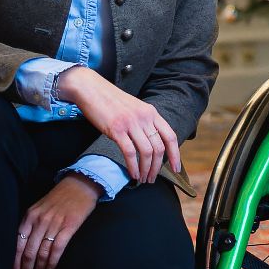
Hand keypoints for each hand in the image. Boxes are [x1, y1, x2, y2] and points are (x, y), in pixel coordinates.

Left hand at [14, 174, 100, 268]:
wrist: (80, 184)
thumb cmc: (59, 197)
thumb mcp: (40, 207)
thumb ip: (31, 224)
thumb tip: (23, 245)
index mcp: (30, 216)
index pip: (18, 243)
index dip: (15, 262)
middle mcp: (40, 220)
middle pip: (29, 251)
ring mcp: (54, 223)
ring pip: (42, 253)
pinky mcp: (69, 226)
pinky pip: (57, 248)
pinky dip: (52, 262)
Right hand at [54, 67, 180, 183]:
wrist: (92, 89)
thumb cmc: (111, 101)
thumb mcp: (134, 108)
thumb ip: (144, 122)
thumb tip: (151, 143)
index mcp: (151, 112)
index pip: (170, 136)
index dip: (175, 154)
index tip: (176, 168)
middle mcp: (144, 117)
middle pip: (159, 148)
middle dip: (158, 167)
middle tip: (152, 178)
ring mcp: (131, 123)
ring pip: (147, 152)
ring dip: (147, 170)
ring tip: (143, 179)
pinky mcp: (116, 129)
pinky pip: (130, 152)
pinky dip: (133, 166)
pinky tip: (133, 174)